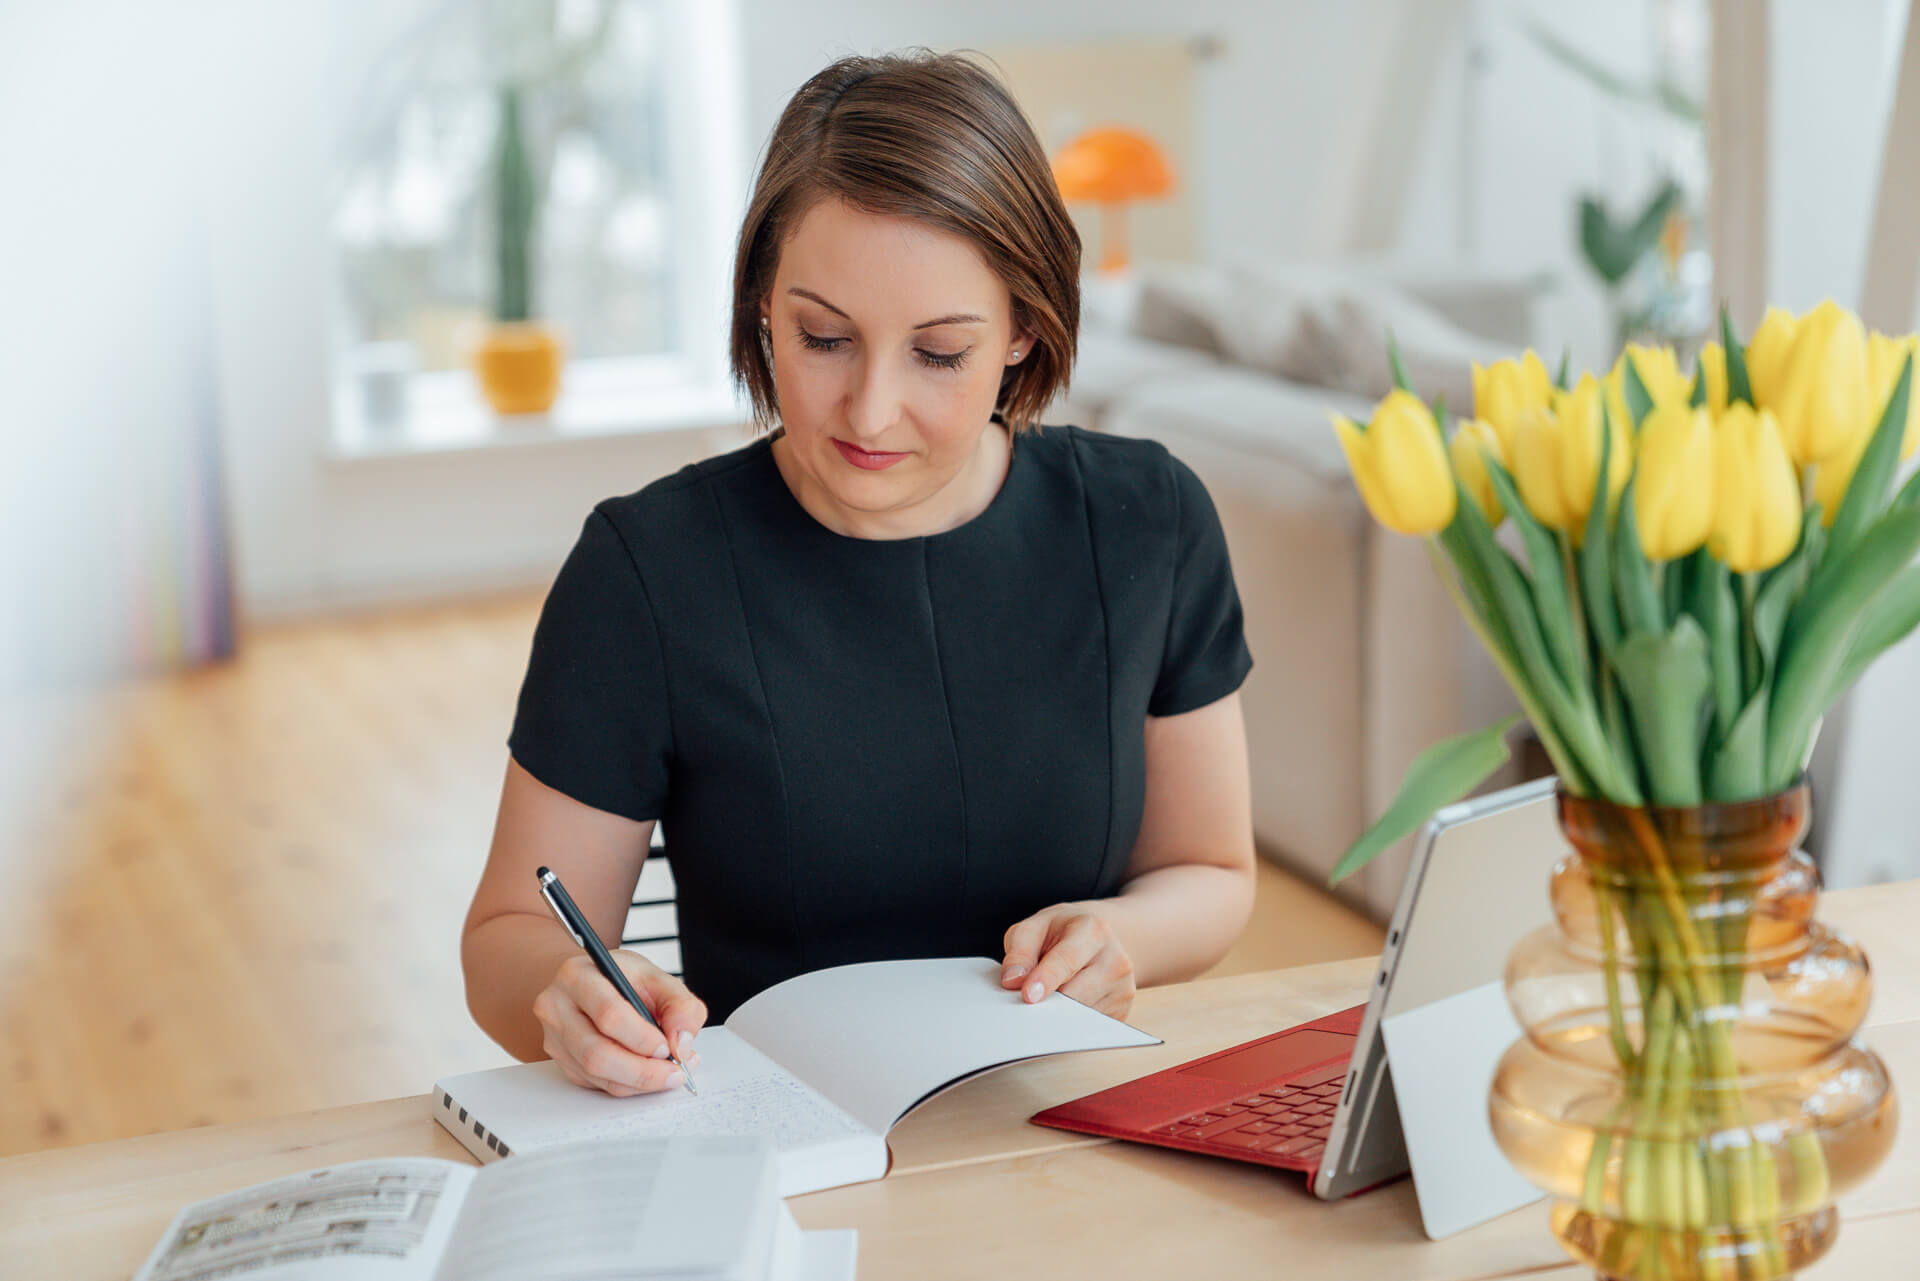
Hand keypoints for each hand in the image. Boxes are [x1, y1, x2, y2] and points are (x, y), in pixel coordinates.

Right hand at [532, 949, 707, 1095]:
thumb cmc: (623, 979)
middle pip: (596, 1052)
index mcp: (579, 976)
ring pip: (594, 1073)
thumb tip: (682, 1045)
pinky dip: (626, 1084)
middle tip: (674, 1073)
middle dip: (642, 1070)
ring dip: (637, 1081)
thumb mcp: (658, 978)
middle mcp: (557, 1007)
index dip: (642, 1037)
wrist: (593, 983)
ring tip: (667, 1074)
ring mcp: (554, 1036)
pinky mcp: (560, 1060)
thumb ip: (680, 1006)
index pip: (608, 1013)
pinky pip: (594, 1083)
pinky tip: (647, 1074)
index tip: (669, 1048)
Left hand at [1000, 902, 1135, 1018]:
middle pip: (1076, 994)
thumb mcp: (1035, 927)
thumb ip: (1020, 950)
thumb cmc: (1062, 932)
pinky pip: (1088, 1028)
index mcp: (1093, 930)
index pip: (1067, 960)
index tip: (1028, 996)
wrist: (1098, 938)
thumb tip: (1012, 981)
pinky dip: (1070, 1024)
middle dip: (1047, 1003)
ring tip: (1049, 995)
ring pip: (1082, 1016)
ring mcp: (1123, 988)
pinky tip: (1064, 1006)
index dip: (1046, 980)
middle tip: (1026, 1002)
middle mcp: (1115, 959)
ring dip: (1057, 1015)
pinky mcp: (1122, 1011)